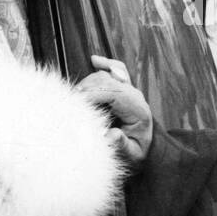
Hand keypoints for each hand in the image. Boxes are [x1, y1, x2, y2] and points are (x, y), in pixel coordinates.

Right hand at [76, 55, 153, 171]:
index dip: (94, 95)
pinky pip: (115, 69)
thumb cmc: (137, 150)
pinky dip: (105, 64)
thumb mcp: (132, 154)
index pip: (115, 93)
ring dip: (87, 83)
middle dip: (86, 89)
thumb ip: (122, 145)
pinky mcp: (123, 87)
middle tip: (70, 103)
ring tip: (74, 98)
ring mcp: (129, 89)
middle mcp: (134, 95)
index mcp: (138, 109)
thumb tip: (111, 134)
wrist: (146, 146)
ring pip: (105, 75)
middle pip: (107, 81)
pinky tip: (95, 60)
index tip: (77, 103)